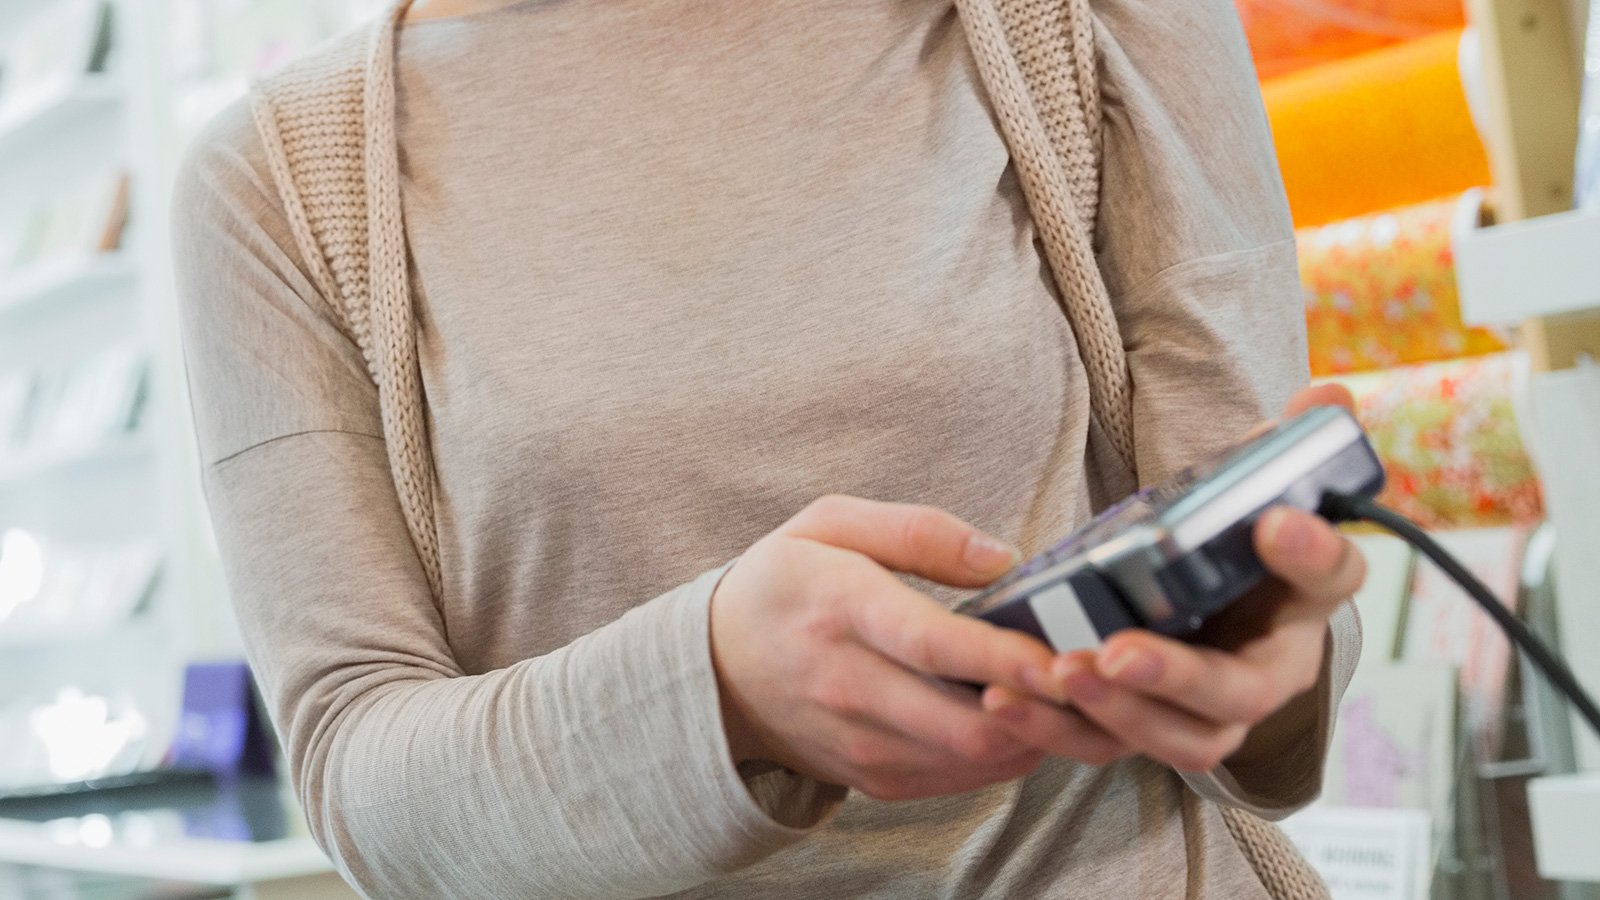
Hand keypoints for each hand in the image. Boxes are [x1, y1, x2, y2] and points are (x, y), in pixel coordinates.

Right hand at [709, 495, 1131, 800]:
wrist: (715, 669)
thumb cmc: (782, 584)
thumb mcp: (829, 523)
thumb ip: (918, 531)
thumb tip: (1003, 558)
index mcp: (838, 608)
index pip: (929, 644)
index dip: (1002, 657)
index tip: (1062, 657)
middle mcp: (846, 686)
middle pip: (963, 722)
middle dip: (1043, 710)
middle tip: (1100, 678)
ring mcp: (858, 743)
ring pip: (972, 759)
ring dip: (1038, 734)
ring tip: (1082, 695)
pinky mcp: (873, 777)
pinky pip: (961, 778)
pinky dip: (1008, 751)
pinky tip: (1032, 715)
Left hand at [980, 384, 1367, 772]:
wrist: (1204, 607)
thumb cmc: (1228, 546)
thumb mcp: (1254, 491)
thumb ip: (1283, 447)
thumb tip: (1326, 392)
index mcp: (1305, 597)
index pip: (1333, 575)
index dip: (1312, 550)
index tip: (1274, 522)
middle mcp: (1269, 668)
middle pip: (1241, 692)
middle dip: (1178, 676)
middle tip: (1120, 653)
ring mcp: (1210, 712)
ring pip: (1180, 739)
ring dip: (1118, 714)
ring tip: (1061, 672)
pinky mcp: (1148, 730)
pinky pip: (1110, 748)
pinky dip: (1057, 730)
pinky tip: (1008, 700)